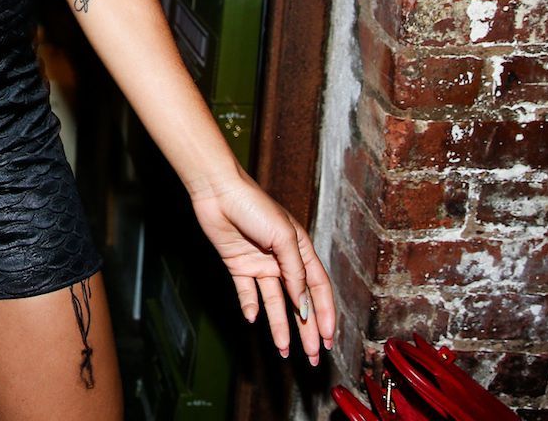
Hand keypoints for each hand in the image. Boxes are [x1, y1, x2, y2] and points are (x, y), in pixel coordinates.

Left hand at [189, 175, 335, 365]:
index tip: (329, 339)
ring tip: (283, 351)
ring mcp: (260, 264)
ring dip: (280, 326)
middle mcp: (282, 260)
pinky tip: (253, 319)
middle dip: (306, 330)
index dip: (325, 314)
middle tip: (312, 356)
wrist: (218, 191)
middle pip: (298, 302)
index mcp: (301, 250)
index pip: (318, 288)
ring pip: (274, 303)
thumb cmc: (255, 206)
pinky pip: (247, 292)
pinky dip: (251, 306)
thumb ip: (295, 272)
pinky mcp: (238, 265)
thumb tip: (303, 305)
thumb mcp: (284, 238)